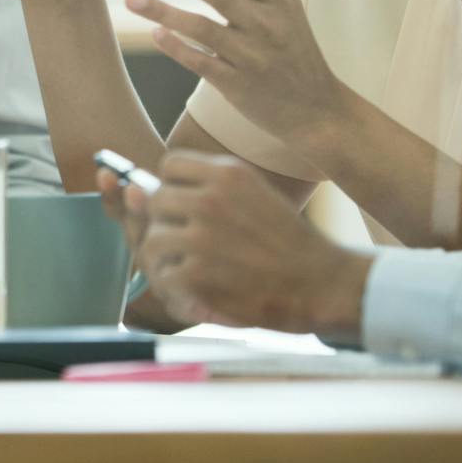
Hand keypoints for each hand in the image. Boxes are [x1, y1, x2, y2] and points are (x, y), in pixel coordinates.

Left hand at [102, 154, 369, 339]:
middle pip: (155, 202)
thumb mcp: (255, 196)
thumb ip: (207, 190)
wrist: (324, 283)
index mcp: (228, 173)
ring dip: (166, 261)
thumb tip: (137, 188)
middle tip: (186, 250)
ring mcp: (203, 236)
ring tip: (188, 276)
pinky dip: (175, 290)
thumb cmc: (287, 244)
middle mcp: (211, 198)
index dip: (172, 189)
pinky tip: (195, 296)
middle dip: (165, 226)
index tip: (188, 212)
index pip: (170, 166)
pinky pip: (163, 275)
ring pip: (152, 240)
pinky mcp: (198, 273)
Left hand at [125, 0, 353, 159]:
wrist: (316, 110)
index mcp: (280, 4)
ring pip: (203, 30)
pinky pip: (202, 63)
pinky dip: (178, 49)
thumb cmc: (291, 49)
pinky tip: (156, 34)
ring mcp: (252, 57)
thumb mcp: (276, 10)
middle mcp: (267, 27)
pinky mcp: (238, 85)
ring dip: (165, 12)